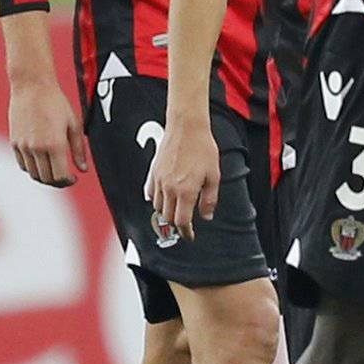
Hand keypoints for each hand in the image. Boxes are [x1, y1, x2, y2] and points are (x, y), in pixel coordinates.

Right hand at [8, 75, 88, 186]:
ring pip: (33, 174)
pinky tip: (41, 161)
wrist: (32, 86)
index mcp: (55, 144)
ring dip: (44, 176)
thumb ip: (79, 149)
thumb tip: (83, 170)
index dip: (68, 181)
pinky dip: (32, 168)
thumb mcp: (73, 124)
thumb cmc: (56, 103)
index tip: (73, 177)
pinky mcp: (14, 143)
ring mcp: (24, 146)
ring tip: (53, 169)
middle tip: (64, 176)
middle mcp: (37, 148)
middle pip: (46, 179)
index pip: (60, 176)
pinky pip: (23, 165)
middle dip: (57, 181)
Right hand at [145, 113, 219, 239]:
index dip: (186, 232)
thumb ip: (209, 199)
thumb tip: (206, 216)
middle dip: (177, 223)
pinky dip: (156, 199)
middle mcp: (170, 188)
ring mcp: (159, 180)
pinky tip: (164, 197)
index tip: (190, 235)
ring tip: (177, 209)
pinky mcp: (153, 172)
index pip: (182, 222)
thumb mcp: (214, 175)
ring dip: (167, 212)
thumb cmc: (202, 148)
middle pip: (168, 217)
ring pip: (158, 207)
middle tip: (186, 223)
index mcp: (186, 191)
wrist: (187, 127)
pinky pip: (150, 193)